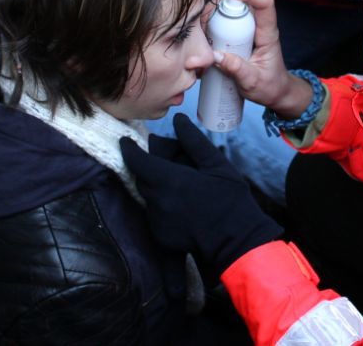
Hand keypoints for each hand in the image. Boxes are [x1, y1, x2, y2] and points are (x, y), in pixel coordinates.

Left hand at [119, 115, 281, 278]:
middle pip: (141, 178)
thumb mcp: (217, 165)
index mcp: (169, 180)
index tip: (126, 141)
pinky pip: (154, 214)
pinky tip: (182, 205)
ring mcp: (157, 220)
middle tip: (164, 162)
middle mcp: (157, 200)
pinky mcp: (161, 236)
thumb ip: (194, 141)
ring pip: (148, 196)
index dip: (129, 149)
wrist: (236, 242)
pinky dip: (162, 205)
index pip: (137, 161)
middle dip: (147, 167)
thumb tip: (178, 120)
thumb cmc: (230, 200)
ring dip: (155, 186)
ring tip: (177, 184)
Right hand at [208, 0, 312, 117]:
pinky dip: (211, 27)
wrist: (274, 93)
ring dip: (213, 16)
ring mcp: (247, 32)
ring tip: (200, 31)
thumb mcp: (253, 82)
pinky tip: (202, 38)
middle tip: (204, 20)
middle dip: (221, 5)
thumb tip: (215, 55)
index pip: (265, 4)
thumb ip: (236, 69)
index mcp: (268, 35)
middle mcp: (258, 28)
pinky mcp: (238, 38)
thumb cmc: (270, 86)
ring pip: (230, 13)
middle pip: (242, 3)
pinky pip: (224, 25)